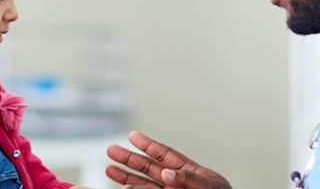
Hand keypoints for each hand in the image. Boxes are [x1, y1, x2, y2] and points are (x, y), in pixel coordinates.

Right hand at [105, 131, 231, 188]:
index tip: (132, 135)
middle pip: (149, 168)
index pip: (165, 155)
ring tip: (109, 169)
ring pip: (143, 186)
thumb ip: (188, 179)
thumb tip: (167, 173)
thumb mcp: (210, 187)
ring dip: (126, 178)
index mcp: (189, 173)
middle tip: (110, 150)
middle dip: (129, 159)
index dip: (148, 145)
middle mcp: (176, 184)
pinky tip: (123, 188)